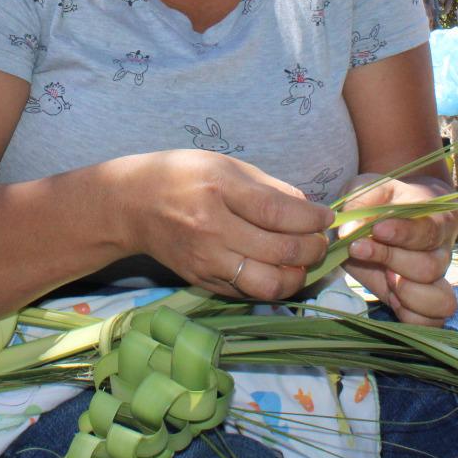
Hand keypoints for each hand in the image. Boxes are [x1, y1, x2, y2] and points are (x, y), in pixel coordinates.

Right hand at [122, 150, 332, 300]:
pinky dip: (271, 285)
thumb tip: (308, 208)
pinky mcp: (202, 281)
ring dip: (296, 276)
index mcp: (219, 190)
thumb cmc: (182, 175)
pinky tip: (278, 269)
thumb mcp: (224, 165)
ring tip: (302, 261)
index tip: (326, 217)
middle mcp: (212, 229)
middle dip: (312, 248)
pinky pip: (248, 293)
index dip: (311, 219)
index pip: (277, 212)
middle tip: (320, 241)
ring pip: (268, 284)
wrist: (131, 204)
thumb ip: (268, 187)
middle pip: (279, 251)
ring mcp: (206, 261)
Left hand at [339, 173, 457, 324]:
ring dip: (407, 293)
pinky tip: (391, 298)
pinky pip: (431, 322)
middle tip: (360, 249)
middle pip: (429, 267)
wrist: (391, 214)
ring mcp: (435, 281)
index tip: (377, 229)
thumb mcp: (369, 190)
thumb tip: (348, 233)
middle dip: (392, 260)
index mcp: (436, 219)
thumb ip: (359, 205)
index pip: (428, 230)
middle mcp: (441, 253)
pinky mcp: (422, 303)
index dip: (403, 233)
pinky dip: (411, 316)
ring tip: (384, 277)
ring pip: (440, 300)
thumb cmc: (382, 200)